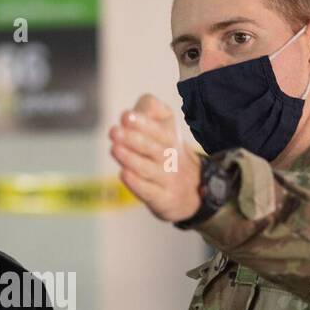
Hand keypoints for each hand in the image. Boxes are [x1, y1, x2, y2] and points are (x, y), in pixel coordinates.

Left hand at [108, 93, 200, 222]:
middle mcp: (171, 159)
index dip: (143, 123)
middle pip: (154, 148)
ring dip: (132, 159)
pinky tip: (123, 174)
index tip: (126, 116)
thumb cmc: (168, 153)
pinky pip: (150, 192)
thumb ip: (152, 110)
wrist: (194, 191)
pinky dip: (137, 184)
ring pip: (150, 170)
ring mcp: (168, 180)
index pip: (159, 130)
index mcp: (171, 139)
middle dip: (134, 139)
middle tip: (114, 131)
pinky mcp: (163, 200)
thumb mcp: (166, 125)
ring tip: (115, 149)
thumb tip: (133, 109)